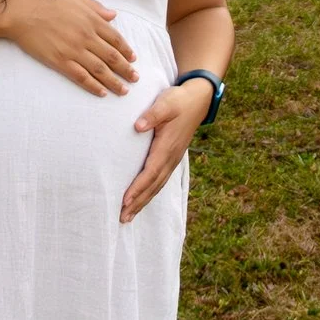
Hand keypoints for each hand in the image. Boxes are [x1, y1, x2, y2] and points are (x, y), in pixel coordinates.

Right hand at [0, 0, 137, 95]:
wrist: (22, 11)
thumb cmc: (48, 1)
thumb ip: (96, 8)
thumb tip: (113, 15)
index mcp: (92, 20)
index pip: (116, 39)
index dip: (127, 50)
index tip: (133, 59)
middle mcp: (87, 36)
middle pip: (112, 57)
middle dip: (126, 70)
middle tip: (135, 78)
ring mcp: (74, 50)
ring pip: (100, 70)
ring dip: (115, 82)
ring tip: (124, 90)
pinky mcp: (60, 62)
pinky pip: (81, 77)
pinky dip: (94, 86)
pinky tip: (102, 93)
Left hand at [120, 77, 214, 223]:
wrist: (197, 101)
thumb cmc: (178, 101)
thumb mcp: (166, 103)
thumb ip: (152, 114)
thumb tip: (138, 126)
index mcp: (167, 146)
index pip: (150, 172)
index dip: (138, 187)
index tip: (125, 200)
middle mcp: (171, 158)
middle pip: (153, 185)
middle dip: (138, 202)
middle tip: (122, 218)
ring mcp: (172, 160)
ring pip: (157, 186)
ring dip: (142, 202)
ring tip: (128, 216)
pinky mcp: (171, 158)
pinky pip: (160, 180)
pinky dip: (149, 193)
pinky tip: (141, 200)